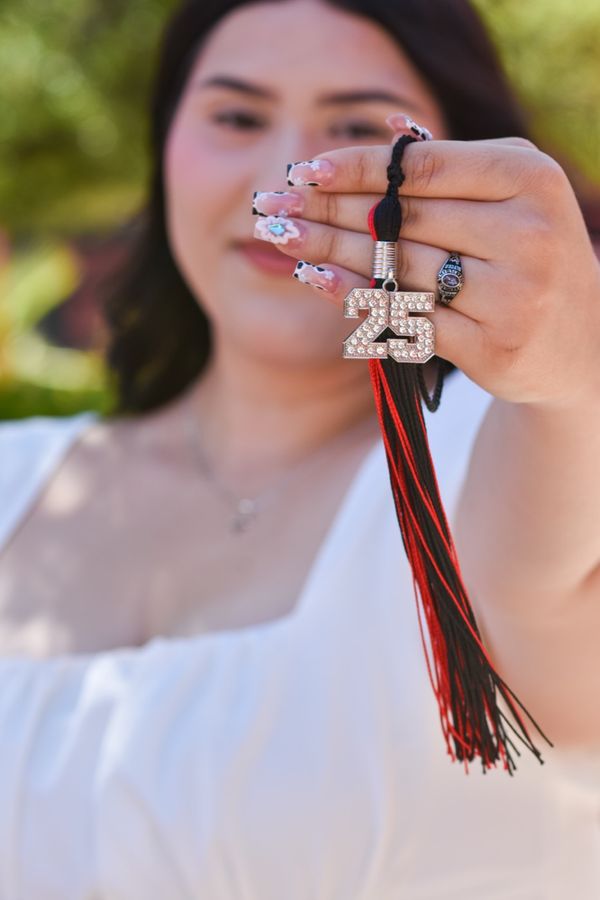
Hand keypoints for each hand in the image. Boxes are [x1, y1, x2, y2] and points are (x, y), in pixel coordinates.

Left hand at [253, 122, 599, 409]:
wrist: (577, 345)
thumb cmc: (529, 256)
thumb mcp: (510, 195)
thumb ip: (452, 165)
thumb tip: (384, 125)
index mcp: (531, 178)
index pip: (424, 168)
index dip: (357, 168)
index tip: (306, 171)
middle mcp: (528, 233)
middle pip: (403, 218)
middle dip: (329, 211)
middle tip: (273, 208)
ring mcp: (513, 295)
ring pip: (398, 268)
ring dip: (330, 252)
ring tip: (283, 237)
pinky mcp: (493, 346)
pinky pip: (409, 319)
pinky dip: (357, 300)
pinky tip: (317, 281)